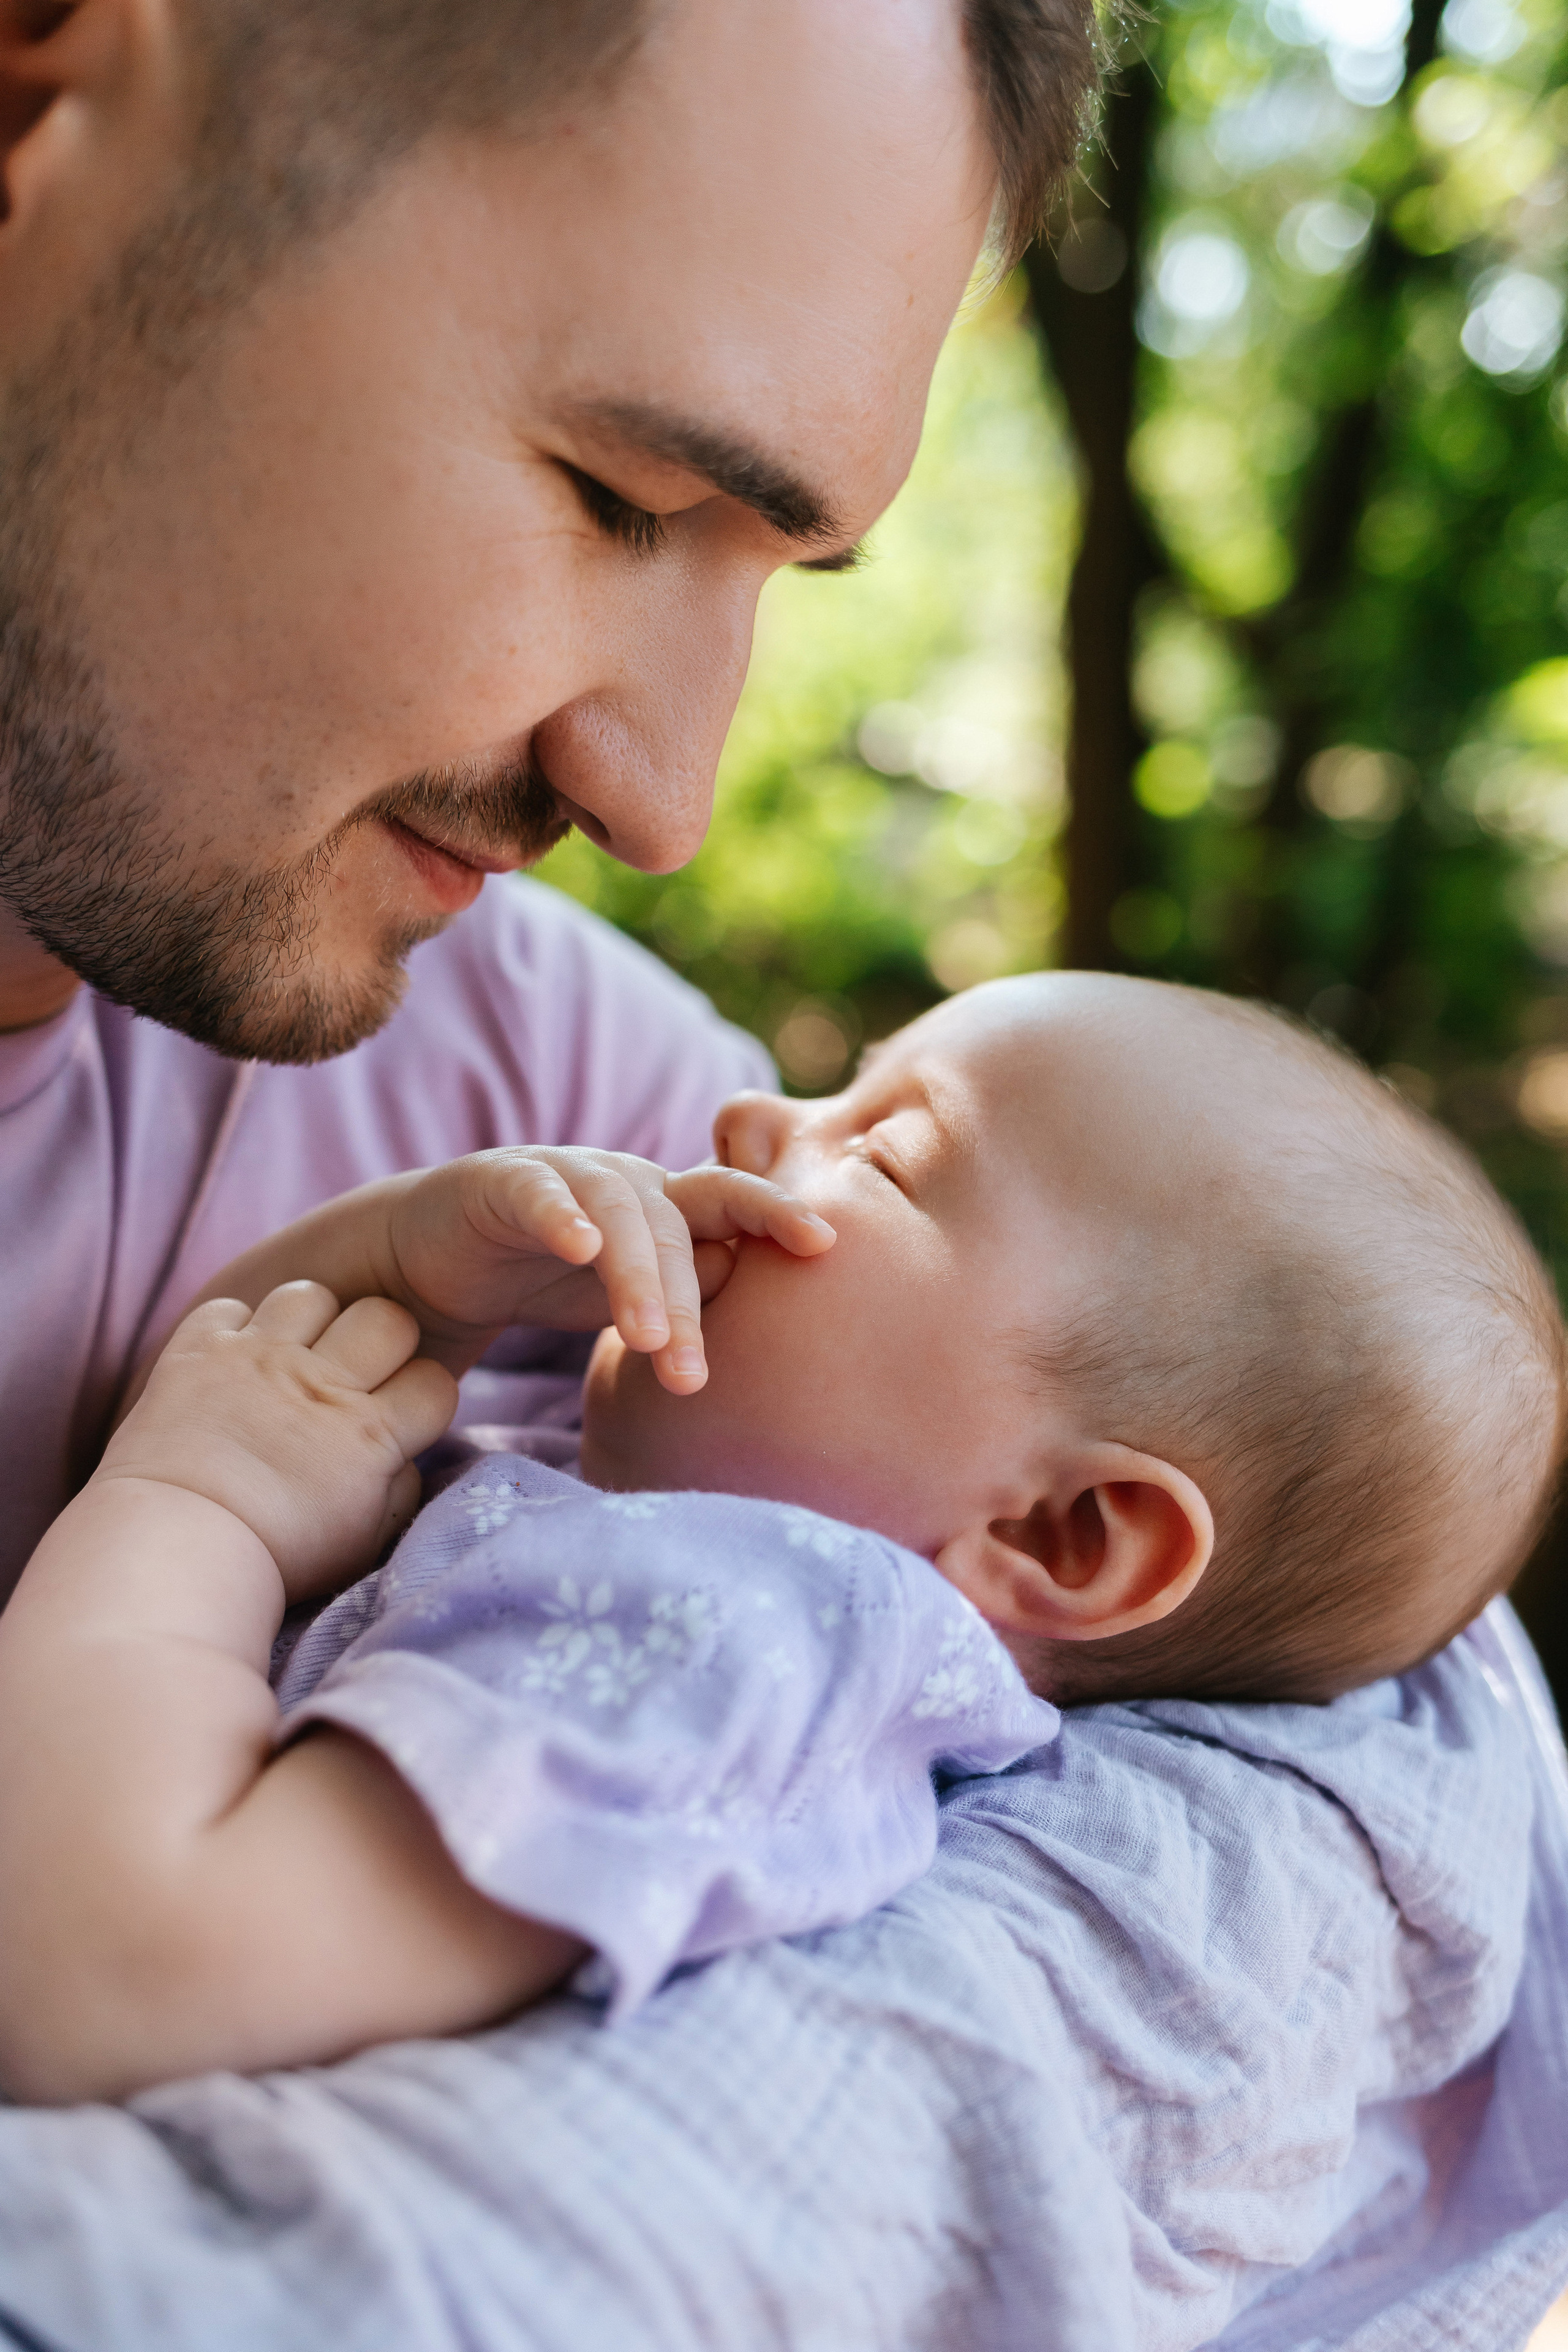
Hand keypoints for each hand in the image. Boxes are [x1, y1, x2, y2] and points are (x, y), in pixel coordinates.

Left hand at [95, 1284, 458, 1601]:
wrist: (176, 1552)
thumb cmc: (275, 1559)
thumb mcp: (364, 1542)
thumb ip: (397, 1490)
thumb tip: (401, 1456)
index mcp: (368, 1433)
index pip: (435, 1382)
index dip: (424, 1397)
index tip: (401, 1418)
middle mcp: (319, 1383)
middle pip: (385, 1318)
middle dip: (383, 1341)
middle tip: (355, 1375)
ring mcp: (256, 1359)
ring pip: (309, 1296)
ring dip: (310, 1323)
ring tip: (293, 1357)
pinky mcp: (198, 1352)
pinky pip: (228, 1307)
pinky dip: (232, 1328)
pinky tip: (233, 1362)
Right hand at [378, 1147, 834, 1392]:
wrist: (438, 1261)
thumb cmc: (551, 1279)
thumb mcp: (630, 1296)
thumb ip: (690, 1294)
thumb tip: (754, 1304)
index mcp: (667, 1205)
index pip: (733, 1202)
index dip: (777, 1213)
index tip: (825, 1244)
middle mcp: (626, 1180)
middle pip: (677, 1225)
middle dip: (690, 1301)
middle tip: (692, 1377)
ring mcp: (564, 1174)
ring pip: (618, 1214)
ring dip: (638, 1276)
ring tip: (648, 1341)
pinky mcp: (500, 1181)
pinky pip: (539, 1192)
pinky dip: (562, 1215)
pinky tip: (578, 1248)